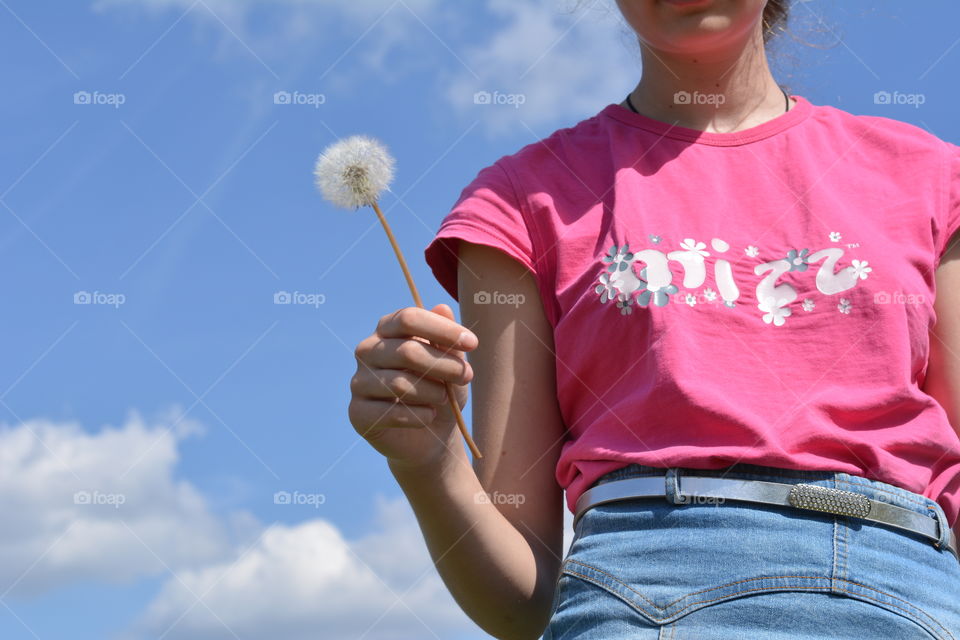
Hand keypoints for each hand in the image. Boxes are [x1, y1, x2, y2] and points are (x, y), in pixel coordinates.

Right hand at [349, 303, 477, 468]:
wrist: (429, 435)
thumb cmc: (440, 389)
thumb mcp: (451, 364)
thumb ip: (447, 340)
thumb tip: (443, 308)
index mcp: (386, 329)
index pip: (409, 318)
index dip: (442, 329)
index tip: (472, 343)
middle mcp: (366, 351)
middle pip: (406, 351)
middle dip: (444, 365)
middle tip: (467, 376)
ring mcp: (358, 382)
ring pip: (400, 383)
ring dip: (433, 392)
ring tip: (445, 398)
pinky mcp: (357, 413)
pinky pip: (391, 412)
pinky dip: (419, 415)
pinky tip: (430, 415)